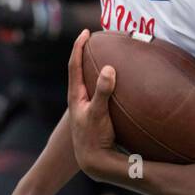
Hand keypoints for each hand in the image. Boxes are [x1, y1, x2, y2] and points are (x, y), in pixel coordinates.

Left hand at [67, 29, 118, 179]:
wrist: (94, 162)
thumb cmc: (93, 138)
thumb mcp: (98, 114)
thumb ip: (102, 92)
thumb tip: (108, 68)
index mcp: (76, 95)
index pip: (74, 65)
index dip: (78, 47)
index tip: (86, 32)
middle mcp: (80, 98)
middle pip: (81, 69)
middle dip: (87, 52)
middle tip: (96, 39)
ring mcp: (88, 106)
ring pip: (91, 80)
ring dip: (96, 66)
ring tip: (108, 55)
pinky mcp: (98, 113)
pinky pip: (102, 91)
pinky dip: (108, 81)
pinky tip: (121, 82)